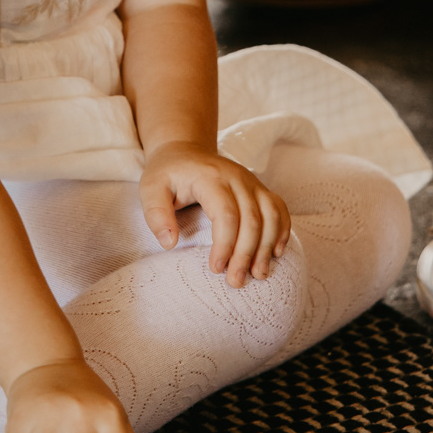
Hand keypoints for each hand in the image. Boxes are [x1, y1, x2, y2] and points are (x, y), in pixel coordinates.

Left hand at [140, 142, 289, 287]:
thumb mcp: (150, 188)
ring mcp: (251, 181)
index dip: (225, 244)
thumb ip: (156, 214)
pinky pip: (279, 208)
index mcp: (210, 177)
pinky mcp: (259, 188)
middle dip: (246, 254)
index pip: (226, 213)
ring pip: (271, 214)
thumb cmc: (167, 173)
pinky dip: (282, 231)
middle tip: (236, 281)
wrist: (184, 151)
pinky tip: (276, 253)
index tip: (216, 268)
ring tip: (258, 274)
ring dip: (267, 246)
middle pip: (251, 218)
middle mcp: (236, 177)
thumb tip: (170, 243)